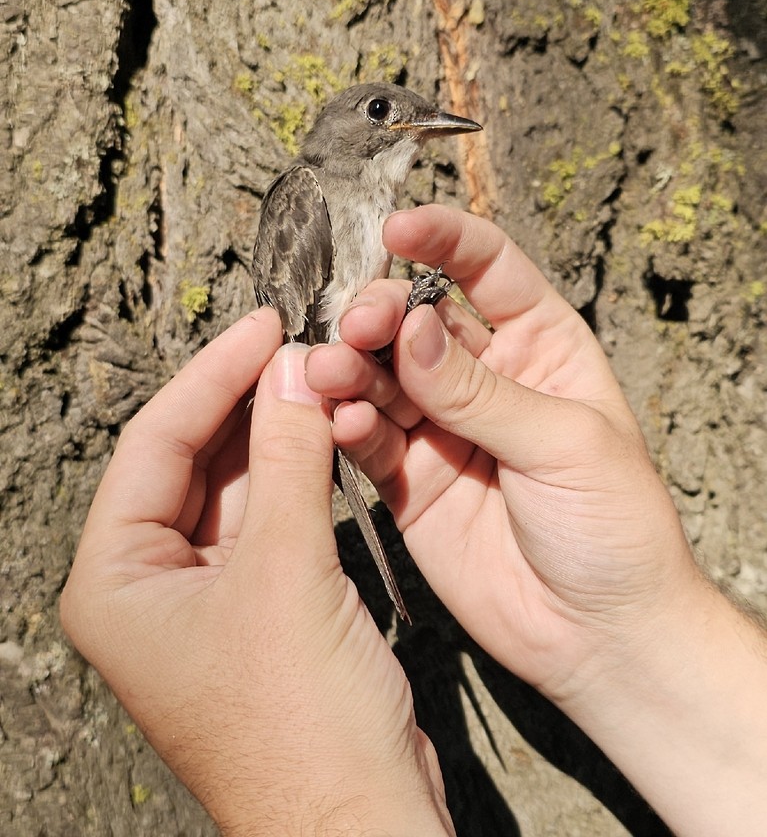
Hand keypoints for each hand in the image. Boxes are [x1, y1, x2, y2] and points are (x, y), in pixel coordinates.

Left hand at [60, 309, 452, 836]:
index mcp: (114, 580)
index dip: (210, 376)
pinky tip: (325, 434)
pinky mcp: (257, 607)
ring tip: (316, 374)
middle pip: (190, 460)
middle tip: (297, 342)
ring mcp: (203, 597)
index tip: (261, 324)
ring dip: (275, 434)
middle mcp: (147, 585)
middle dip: (244, 400)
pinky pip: (269, 520)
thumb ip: (288, 458)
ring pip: (234, 487)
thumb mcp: (288, 570)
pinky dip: (297, 476)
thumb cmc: (299, 720)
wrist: (357, 820)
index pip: (153, 445)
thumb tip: (292, 366)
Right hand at [307, 206, 766, 836]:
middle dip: (382, 313)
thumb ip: (480, 389)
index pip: (488, 268)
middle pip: (418, 320)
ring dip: (351, 368)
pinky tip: (341, 424)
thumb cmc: (615, 527)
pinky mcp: (408, 479)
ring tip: (329, 372)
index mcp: (542, 345)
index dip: (443, 240)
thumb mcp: (564, 442)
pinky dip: (348, 426)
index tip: (397, 230)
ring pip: (381, 376)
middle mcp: (485, 377)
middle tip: (357, 325)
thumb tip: (411, 328)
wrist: (599, 633)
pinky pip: (368, 438)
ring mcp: (442, 428)